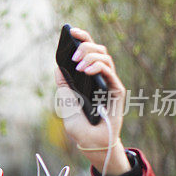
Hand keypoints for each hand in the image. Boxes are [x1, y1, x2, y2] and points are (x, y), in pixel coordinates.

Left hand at [54, 27, 130, 175]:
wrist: (92, 144)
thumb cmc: (79, 127)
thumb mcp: (65, 105)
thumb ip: (64, 86)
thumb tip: (58, 68)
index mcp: (87, 77)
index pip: (86, 52)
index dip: (80, 38)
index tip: (70, 30)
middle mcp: (99, 77)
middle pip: (97, 49)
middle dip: (84, 46)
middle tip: (72, 56)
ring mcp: (109, 82)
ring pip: (104, 56)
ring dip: (90, 56)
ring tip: (77, 65)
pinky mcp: (117, 90)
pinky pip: (110, 71)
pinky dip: (98, 67)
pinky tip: (86, 70)